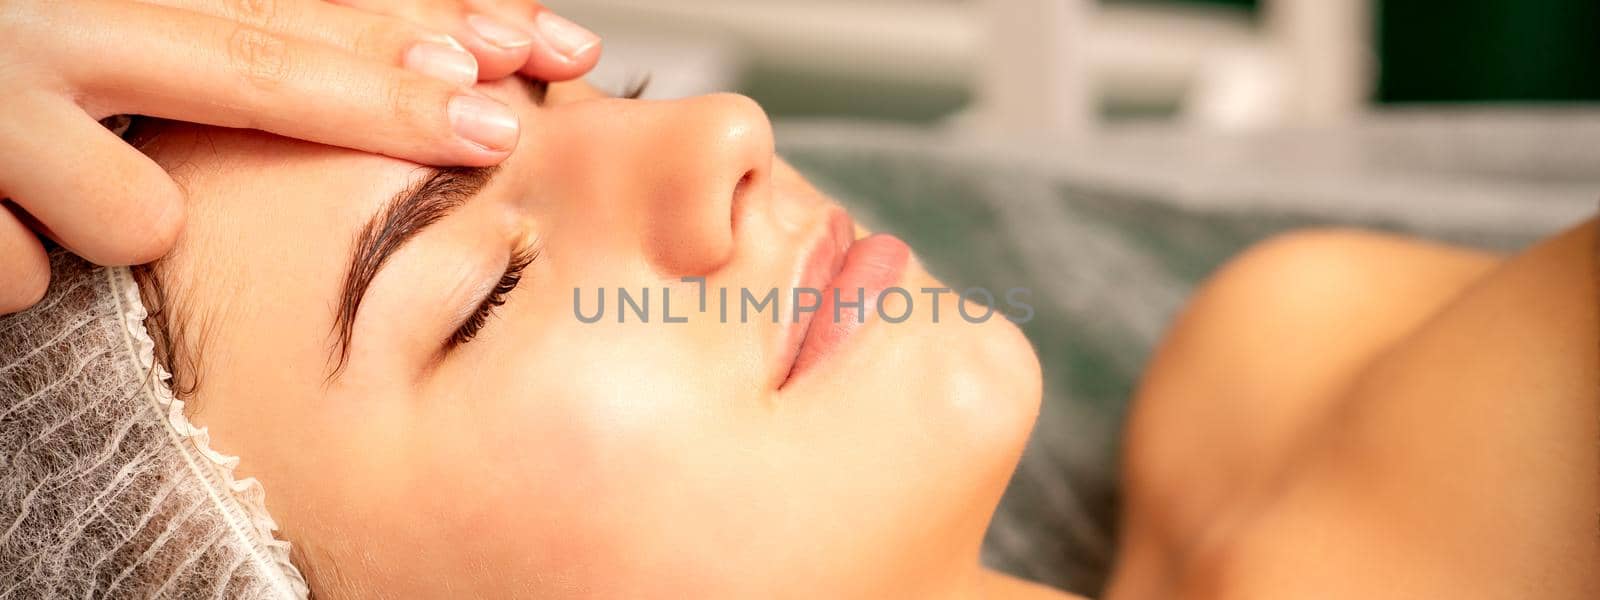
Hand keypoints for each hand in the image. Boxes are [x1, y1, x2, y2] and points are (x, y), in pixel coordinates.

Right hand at [0, 0, 600, 313]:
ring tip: (30, 181)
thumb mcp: (93, 30)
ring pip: (136, 213)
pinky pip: (18, 271)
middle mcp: (51, 22)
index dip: (417, 19)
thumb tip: (399, 58)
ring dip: (106, 217)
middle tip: (500, 126)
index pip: (288, 0)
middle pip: (252, 64)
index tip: (531, 47)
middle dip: (390, 103)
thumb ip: (212, 37)